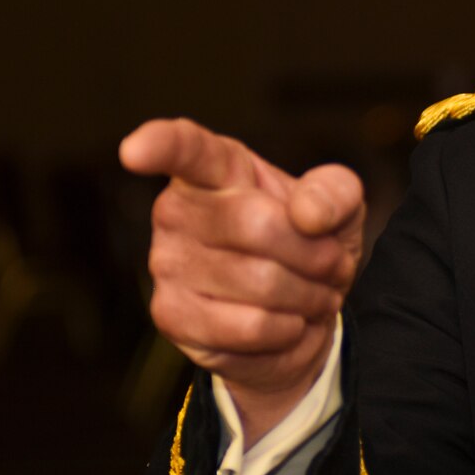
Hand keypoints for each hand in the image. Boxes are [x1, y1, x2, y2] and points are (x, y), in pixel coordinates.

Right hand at [119, 118, 364, 445]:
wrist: (304, 313)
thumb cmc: (311, 244)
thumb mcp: (340, 207)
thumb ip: (333, 193)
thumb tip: (305, 214)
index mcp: (215, 167)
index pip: (182, 147)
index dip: (159, 144)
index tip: (135, 151)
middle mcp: (176, 209)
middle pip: (259, 224)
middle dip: (316, 253)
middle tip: (330, 264)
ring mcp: (166, 263)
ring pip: (262, 282)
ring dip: (309, 296)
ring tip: (310, 294)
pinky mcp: (171, 316)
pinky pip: (251, 327)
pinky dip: (288, 330)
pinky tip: (286, 323)